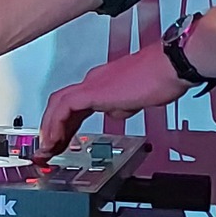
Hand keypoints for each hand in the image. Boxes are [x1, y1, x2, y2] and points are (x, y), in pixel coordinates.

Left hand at [36, 45, 190, 153]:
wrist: (169, 67)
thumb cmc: (160, 78)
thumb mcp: (135, 100)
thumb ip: (120, 106)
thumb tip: (115, 112)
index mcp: (102, 84)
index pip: (74, 106)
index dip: (65, 125)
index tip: (61, 141)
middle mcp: (93, 82)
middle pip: (61, 105)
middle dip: (51, 129)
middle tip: (48, 149)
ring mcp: (91, 84)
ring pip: (58, 105)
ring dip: (49, 129)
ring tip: (46, 149)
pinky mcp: (93, 91)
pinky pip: (64, 108)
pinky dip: (55, 124)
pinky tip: (54, 139)